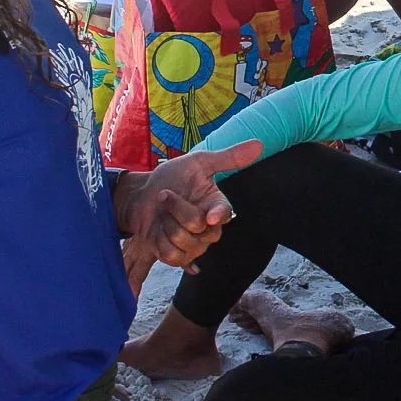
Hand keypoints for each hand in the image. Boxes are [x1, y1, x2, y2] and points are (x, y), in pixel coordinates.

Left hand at [116, 141, 262, 291]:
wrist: (141, 195)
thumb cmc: (172, 178)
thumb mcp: (198, 163)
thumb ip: (229, 157)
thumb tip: (259, 144)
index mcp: (216, 205)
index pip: (225, 213)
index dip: (218, 215)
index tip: (210, 217)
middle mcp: (209, 227)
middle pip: (197, 226)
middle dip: (176, 209)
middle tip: (164, 195)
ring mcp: (194, 244)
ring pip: (183, 241)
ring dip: (165, 224)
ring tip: (161, 214)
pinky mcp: (178, 257)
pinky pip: (172, 256)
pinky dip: (160, 242)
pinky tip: (159, 232)